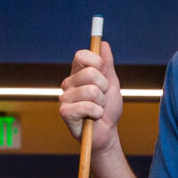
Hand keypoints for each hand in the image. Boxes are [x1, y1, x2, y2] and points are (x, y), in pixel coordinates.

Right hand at [58, 41, 123, 156]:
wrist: (107, 133)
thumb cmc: (108, 109)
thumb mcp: (112, 84)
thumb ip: (107, 65)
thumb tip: (104, 44)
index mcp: (78, 74)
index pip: (81, 55)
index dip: (96, 62)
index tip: (103, 74)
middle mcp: (69, 83)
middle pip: (91, 73)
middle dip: (104, 87)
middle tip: (102, 98)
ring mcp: (65, 97)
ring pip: (92, 91)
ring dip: (101, 103)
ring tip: (97, 109)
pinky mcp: (65, 112)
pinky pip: (87, 106)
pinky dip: (97, 113)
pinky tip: (92, 118)